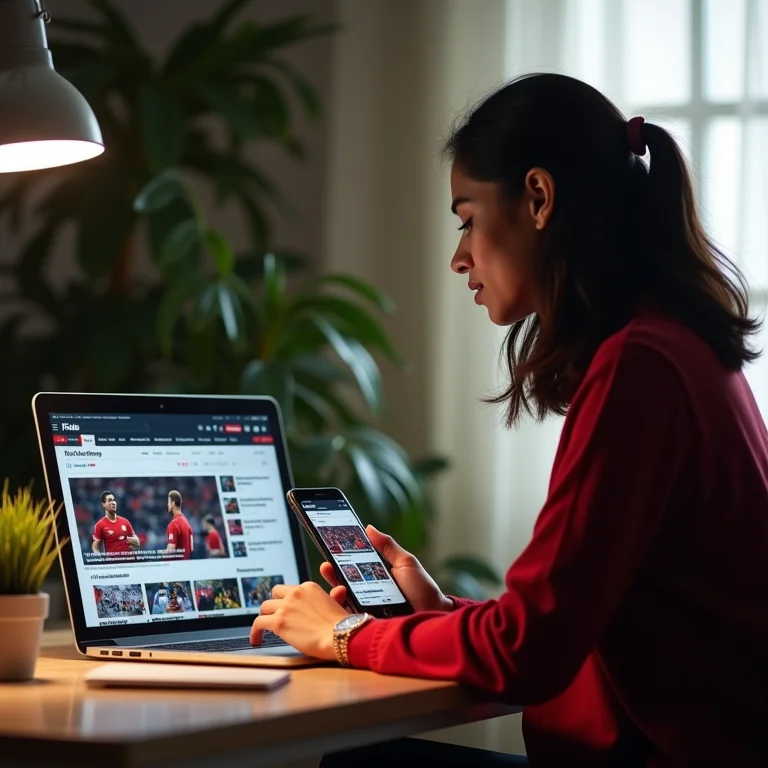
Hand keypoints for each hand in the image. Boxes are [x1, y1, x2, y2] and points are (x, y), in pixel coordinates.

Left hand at [250, 582, 348, 659]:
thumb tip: (339, 589)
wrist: (341, 636)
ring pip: (265, 607)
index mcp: (309, 587)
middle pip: (275, 594)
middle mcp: (295, 593)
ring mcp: (285, 606)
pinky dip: (255, 632)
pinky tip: (256, 639)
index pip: (291, 590)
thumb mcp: (339, 605)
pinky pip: (258, 623)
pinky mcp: (278, 622)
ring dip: (265, 617)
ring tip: (264, 628)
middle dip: (274, 604)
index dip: (288, 601)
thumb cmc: (342, 625)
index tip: (288, 610)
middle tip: (275, 616)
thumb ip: (334, 596)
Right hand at [320, 525, 453, 612]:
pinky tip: (342, 598)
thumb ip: (387, 546)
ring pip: (342, 601)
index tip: (330, 546)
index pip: (352, 567)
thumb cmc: (423, 589)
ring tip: (337, 585)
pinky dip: (342, 608)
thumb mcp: (405, 563)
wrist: (434, 615)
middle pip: (342, 583)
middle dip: (331, 573)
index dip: (339, 558)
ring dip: (334, 590)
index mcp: (374, 578)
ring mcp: (366, 610)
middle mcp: (367, 594)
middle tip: (326, 564)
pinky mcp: (367, 624)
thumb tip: (369, 527)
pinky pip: (349, 618)